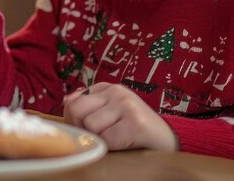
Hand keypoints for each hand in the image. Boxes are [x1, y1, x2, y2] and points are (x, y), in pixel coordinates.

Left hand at [63, 83, 177, 151]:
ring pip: (90, 125)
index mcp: (106, 88)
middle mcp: (116, 91)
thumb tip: (67, 101)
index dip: (74, 122)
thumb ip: (88, 105)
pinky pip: (107, 139)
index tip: (88, 129)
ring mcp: (126, 105)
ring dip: (100, 139)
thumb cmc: (133, 128)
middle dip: (82, 129)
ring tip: (116, 138)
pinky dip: (112, 146)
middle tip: (99, 136)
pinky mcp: (135, 122)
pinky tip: (125, 142)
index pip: (72, 102)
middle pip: (76, 110)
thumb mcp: (109, 112)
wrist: (167, 138)